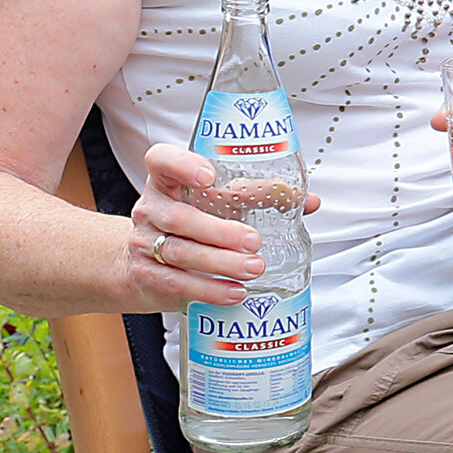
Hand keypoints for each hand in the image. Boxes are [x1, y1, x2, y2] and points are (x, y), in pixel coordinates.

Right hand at [125, 143, 319, 311]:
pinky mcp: (146, 274)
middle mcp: (151, 208)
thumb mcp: (221, 202)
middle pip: (179, 217)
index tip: (209, 176)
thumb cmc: (195, 222)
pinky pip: (176, 282)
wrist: (148, 261)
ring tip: (254, 268)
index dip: (181, 165)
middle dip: (219, 231)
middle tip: (255, 242)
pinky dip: (208, 289)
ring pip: (179, 252)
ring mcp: (143, 242)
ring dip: (220, 263)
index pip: (161, 160)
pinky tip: (234, 292)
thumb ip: (260, 196)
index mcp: (167, 181)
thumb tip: (309, 201)